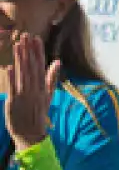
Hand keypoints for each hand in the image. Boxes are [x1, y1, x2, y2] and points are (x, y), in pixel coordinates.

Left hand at [3, 33, 58, 150]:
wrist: (31, 133)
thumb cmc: (38, 114)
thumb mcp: (48, 95)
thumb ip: (51, 78)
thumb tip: (57, 62)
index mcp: (42, 87)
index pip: (41, 65)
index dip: (38, 51)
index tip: (36, 39)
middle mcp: (34, 89)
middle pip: (31, 66)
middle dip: (28, 51)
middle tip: (25, 36)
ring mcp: (24, 95)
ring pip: (22, 74)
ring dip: (20, 59)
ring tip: (18, 45)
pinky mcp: (14, 102)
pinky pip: (12, 88)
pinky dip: (11, 78)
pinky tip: (10, 67)